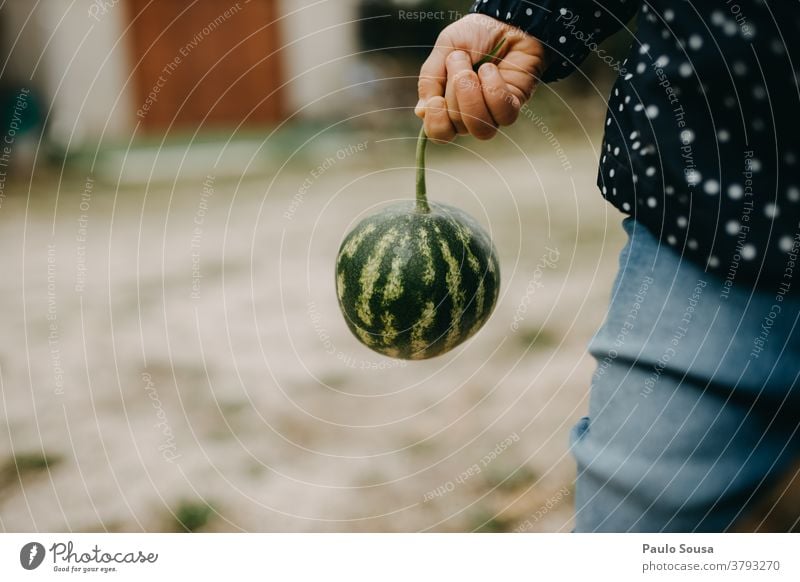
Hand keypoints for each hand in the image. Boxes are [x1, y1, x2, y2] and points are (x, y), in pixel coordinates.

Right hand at [415, 13, 546, 142]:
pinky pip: (502, 114)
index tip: (436, 100)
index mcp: (448, 105)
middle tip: (460, 59)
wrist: (505, 20)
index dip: (436, 123)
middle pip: (458, 126)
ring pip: (480, 128)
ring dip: (473, 96)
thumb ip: (430, 80)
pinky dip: (494, 90)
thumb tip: (421, 113)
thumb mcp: (444, 50)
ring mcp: (492, 113)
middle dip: (456, 91)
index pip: (440, 134)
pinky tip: (491, 70)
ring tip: (477, 67)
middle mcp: (469, 115)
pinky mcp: (512, 106)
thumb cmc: (474, 34)